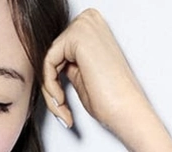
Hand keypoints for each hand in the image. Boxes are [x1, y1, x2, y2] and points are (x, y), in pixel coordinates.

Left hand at [42, 9, 150, 138]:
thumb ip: (66, 63)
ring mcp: (83, 25)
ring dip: (49, 90)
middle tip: (60, 108)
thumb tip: (51, 64)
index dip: (52, 82)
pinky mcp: (77, 36)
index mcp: (91, 27)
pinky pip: (46, 63)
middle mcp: (88, 21)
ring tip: (62, 107)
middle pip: (49, 55)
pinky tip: (61, 100)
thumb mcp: (81, 75)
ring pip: (46, 61)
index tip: (59, 104)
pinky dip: (49, 86)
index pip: (56, 53)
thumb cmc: (110, 98)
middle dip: (49, 86)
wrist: (125, 110)